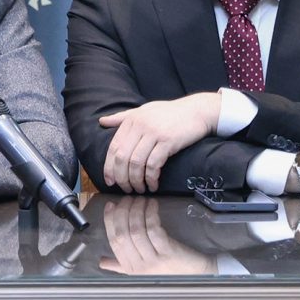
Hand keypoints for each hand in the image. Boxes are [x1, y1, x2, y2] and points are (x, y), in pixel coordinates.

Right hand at [95, 194, 220, 276]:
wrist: (196, 275)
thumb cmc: (169, 270)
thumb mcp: (142, 271)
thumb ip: (120, 266)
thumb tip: (101, 262)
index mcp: (129, 268)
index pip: (114, 241)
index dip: (110, 221)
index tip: (110, 205)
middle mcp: (139, 266)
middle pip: (123, 234)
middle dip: (122, 213)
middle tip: (127, 200)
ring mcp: (153, 260)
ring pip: (137, 230)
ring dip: (136, 211)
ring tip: (140, 200)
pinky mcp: (167, 251)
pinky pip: (154, 229)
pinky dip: (150, 214)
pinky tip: (152, 205)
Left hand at [96, 93, 222, 192]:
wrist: (198, 110)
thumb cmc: (170, 112)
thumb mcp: (144, 110)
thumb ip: (122, 117)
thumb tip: (101, 121)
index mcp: (131, 120)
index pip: (113, 147)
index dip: (109, 167)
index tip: (110, 181)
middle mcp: (140, 125)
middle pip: (122, 157)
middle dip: (122, 177)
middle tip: (126, 189)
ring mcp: (154, 133)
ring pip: (136, 163)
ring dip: (136, 180)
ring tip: (140, 189)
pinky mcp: (168, 141)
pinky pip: (153, 164)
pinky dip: (151, 178)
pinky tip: (153, 184)